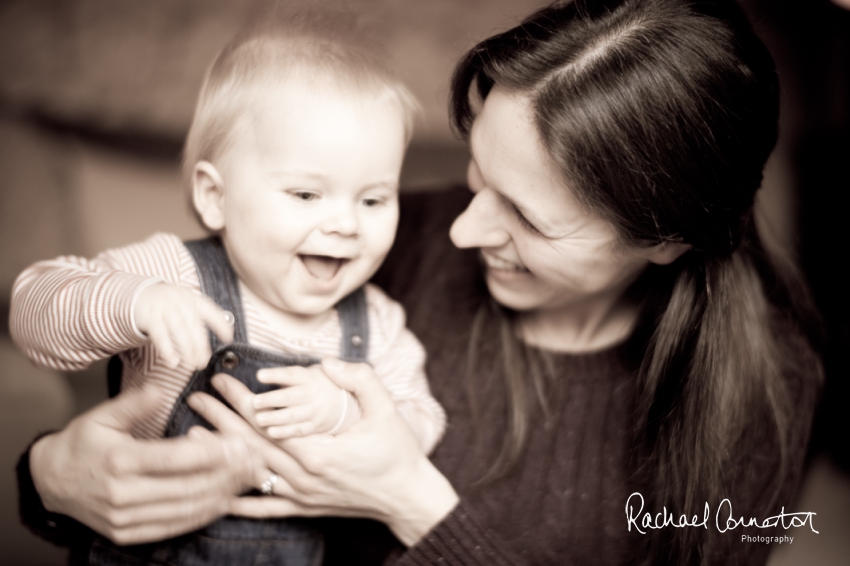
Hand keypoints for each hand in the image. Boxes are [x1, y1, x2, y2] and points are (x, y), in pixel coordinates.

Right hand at [30, 386, 257, 544]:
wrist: (49, 482)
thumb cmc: (82, 443)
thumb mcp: (101, 416)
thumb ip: (134, 403)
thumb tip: (160, 388)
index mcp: (119, 459)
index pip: (175, 459)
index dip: (213, 453)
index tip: (240, 444)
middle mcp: (122, 493)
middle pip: (187, 486)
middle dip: (227, 475)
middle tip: (254, 461)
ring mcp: (124, 518)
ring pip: (185, 509)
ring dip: (222, 495)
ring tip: (247, 479)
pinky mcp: (127, 533)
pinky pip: (173, 526)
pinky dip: (202, 514)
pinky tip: (223, 500)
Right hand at [134, 282, 233, 368]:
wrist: (139, 294)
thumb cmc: (169, 305)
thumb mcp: (186, 306)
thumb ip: (199, 320)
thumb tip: (225, 336)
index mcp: (193, 299)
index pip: (210, 311)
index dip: (220, 324)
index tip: (228, 339)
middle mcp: (181, 302)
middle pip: (194, 326)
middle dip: (201, 346)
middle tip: (203, 362)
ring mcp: (165, 308)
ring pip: (179, 331)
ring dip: (187, 350)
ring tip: (192, 365)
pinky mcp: (150, 316)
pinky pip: (160, 335)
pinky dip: (167, 350)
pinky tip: (173, 362)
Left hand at [188, 359, 458, 545]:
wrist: (408, 496)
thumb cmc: (398, 452)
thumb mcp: (386, 409)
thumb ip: (360, 380)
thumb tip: (328, 363)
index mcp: (319, 452)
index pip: (267, 422)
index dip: (240, 400)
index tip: (221, 380)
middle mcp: (304, 477)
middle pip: (251, 445)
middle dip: (220, 419)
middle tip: (196, 398)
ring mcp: (302, 495)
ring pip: (251, 474)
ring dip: (221, 454)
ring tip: (193, 435)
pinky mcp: (305, 508)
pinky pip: (265, 507)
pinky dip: (239, 502)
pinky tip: (215, 497)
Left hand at [253, 365, 347, 438]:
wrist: (344, 404)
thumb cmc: (319, 384)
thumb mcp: (313, 372)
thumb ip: (294, 373)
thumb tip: (283, 370)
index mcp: (310, 377)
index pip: (291, 376)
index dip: (276, 375)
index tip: (259, 375)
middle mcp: (313, 394)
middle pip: (291, 397)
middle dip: (273, 399)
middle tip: (254, 402)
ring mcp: (315, 412)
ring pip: (293, 415)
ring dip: (275, 418)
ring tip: (259, 419)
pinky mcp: (314, 426)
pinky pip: (299, 430)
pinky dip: (285, 432)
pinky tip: (271, 432)